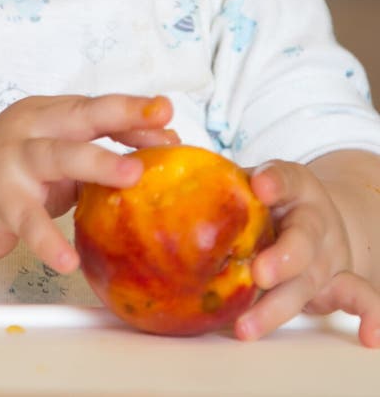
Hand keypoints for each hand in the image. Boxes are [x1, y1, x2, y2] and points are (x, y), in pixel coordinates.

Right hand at [0, 93, 177, 272]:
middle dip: (122, 116)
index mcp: (48, 114)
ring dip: (96, 163)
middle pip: (80, 117)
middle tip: (161, 124)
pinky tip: (67, 260)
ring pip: (57, 156)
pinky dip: (47, 240)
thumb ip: (92, 151)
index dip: (133, 110)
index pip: (95, 108)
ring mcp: (12, 163)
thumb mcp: (51, 152)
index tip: (168, 114)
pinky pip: (27, 221)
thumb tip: (156, 151)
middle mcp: (30, 130)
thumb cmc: (8, 169)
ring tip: (131, 177)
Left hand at [234, 160, 379, 346]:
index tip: (258, 185)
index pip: (287, 178)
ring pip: (310, 279)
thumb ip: (218, 181)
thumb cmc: (269, 202)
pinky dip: (371, 317)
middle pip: (303, 239)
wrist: (320, 219)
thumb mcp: (252, 184)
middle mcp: (314, 220)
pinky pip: (361, 298)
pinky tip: (368, 337)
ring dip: (280, 305)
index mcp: (294, 187)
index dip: (275, 181)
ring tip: (246, 326)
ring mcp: (328, 255)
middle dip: (282, 258)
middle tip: (257, 272)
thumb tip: (150, 170)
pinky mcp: (339, 283)